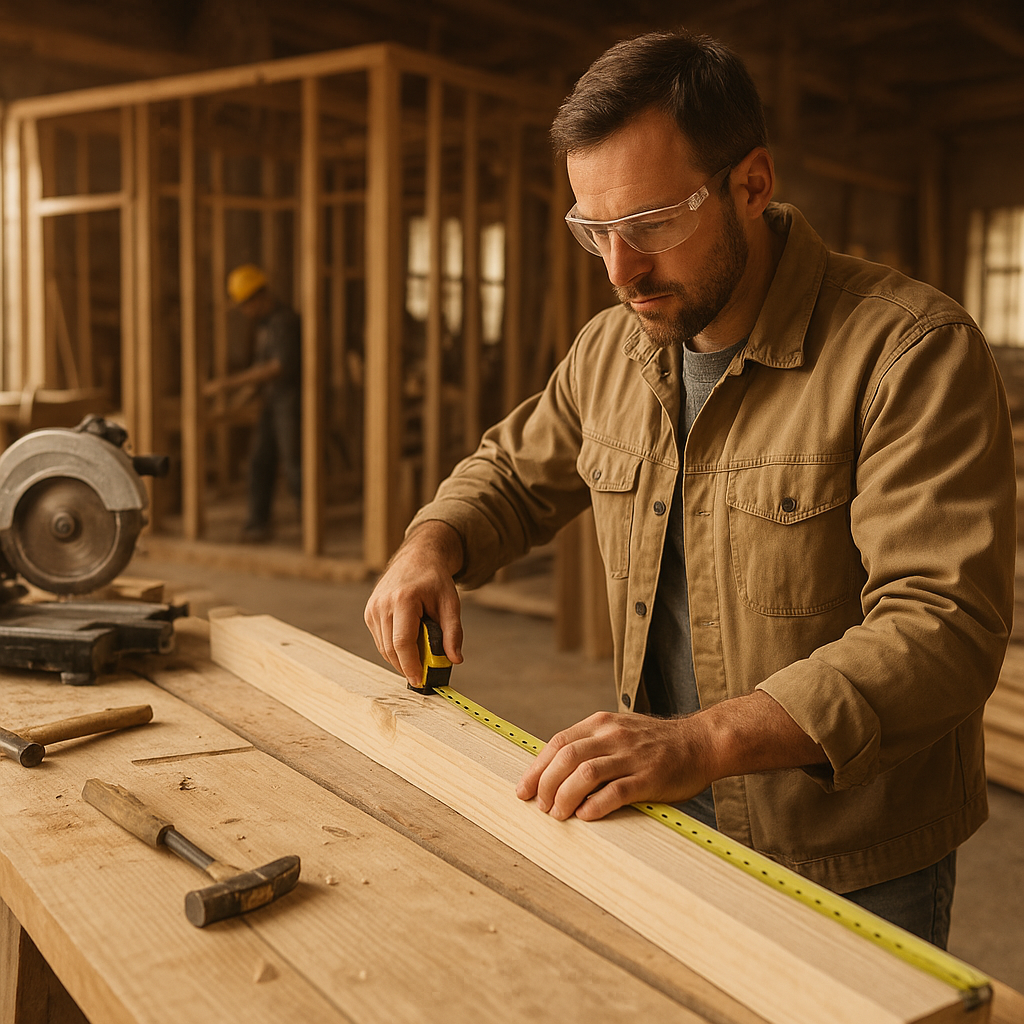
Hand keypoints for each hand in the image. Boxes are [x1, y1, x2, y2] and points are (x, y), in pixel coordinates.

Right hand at [363, 521, 464, 685]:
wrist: (418, 557)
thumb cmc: (435, 580)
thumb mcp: (451, 603)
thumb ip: (454, 632)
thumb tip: (455, 659)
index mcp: (403, 599)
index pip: (402, 643)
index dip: (410, 666)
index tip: (420, 681)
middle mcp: (383, 604)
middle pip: (391, 649)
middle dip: (407, 666)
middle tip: (424, 675)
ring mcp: (373, 608)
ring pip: (384, 648)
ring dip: (400, 659)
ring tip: (420, 657)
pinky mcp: (369, 612)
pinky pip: (380, 640)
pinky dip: (394, 648)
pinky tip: (409, 644)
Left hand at [515, 711, 714, 821]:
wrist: (702, 742)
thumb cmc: (657, 743)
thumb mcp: (620, 730)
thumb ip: (592, 744)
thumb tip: (555, 771)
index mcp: (602, 723)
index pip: (559, 742)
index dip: (536, 767)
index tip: (523, 788)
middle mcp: (613, 736)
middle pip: (566, 757)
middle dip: (546, 784)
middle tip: (539, 806)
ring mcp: (632, 756)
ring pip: (586, 773)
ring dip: (565, 796)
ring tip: (557, 814)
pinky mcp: (650, 777)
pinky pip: (616, 791)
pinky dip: (595, 805)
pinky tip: (585, 816)